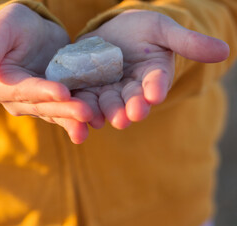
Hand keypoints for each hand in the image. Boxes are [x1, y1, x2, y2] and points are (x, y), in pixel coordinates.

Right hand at [0, 3, 93, 143]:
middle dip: (66, 110)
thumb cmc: (10, 27)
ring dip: (76, 118)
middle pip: (44, 106)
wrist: (29, 31)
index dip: (43, 92)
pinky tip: (99, 118)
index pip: (24, 90)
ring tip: (95, 122)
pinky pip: (69, 108)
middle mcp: (20, 99)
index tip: (62, 92)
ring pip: (58, 112)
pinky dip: (82, 114)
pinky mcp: (55, 100)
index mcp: (2, 85)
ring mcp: (39, 102)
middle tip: (87, 113)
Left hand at [76, 10, 229, 128]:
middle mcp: (131, 89)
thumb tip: (224, 50)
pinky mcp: (87, 89)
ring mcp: (108, 90)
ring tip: (102, 118)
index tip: (154, 94)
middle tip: (130, 115)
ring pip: (107, 104)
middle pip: (131, 100)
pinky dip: (83, 107)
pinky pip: (85, 99)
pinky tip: (80, 115)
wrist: (111, 32)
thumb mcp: (162, 30)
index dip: (155, 88)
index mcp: (151, 76)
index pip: (155, 83)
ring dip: (106, 112)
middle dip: (131, 108)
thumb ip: (187, 42)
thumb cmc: (140, 29)